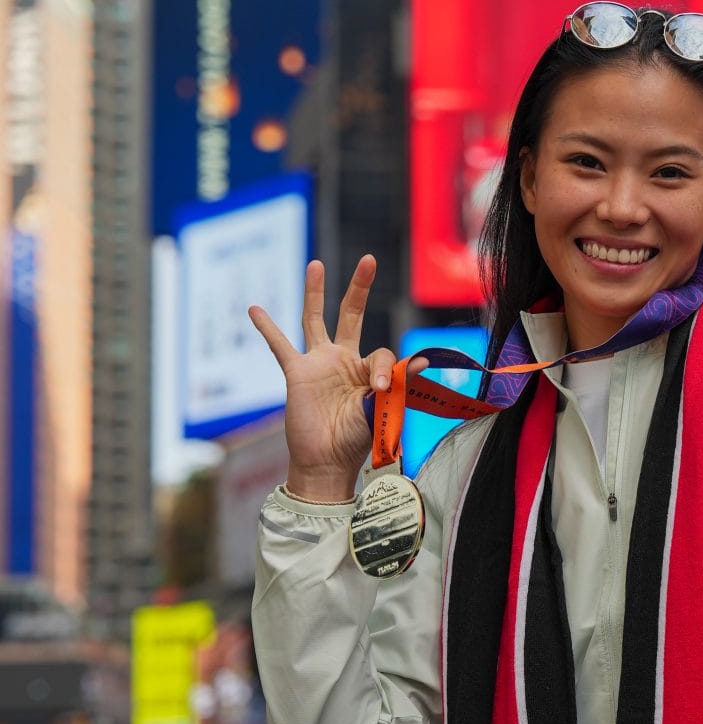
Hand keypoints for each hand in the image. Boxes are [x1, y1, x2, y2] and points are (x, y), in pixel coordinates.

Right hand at [248, 255, 393, 500]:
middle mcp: (344, 360)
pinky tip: (255, 308)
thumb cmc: (357, 440)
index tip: (384, 388)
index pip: (383, 353)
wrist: (327, 463)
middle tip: (369, 260)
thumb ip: (399, 382)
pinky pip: (280, 346)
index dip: (388, 368)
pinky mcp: (296, 374)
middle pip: (351, 314)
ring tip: (316, 265)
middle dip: (359, 288)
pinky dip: (268, 328)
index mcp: (369, 369)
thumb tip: (425, 360)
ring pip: (314, 319)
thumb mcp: (382, 408)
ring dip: (315, 293)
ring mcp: (318, 364)